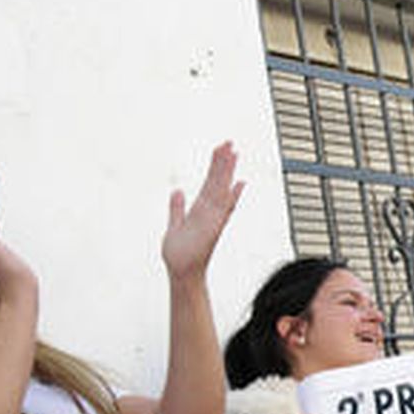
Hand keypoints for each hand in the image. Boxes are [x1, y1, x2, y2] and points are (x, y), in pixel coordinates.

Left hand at [162, 141, 244, 282]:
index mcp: (200, 209)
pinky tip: (239, 183)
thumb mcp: (174, 224)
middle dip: (223, 162)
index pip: (210, 183)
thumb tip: (177, 191)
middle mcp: (209, 211)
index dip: (215, 166)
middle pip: (218, 182)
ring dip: (227, 171)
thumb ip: (176, 207)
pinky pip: (223, 208)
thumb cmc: (179, 253)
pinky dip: (231, 196)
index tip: (221, 149)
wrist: (181, 271)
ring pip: (221, 189)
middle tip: (229, 142)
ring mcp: (213, 219)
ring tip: (233, 152)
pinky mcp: (213, 228)